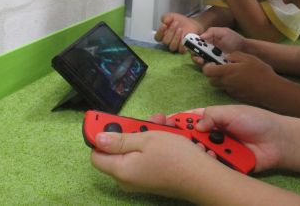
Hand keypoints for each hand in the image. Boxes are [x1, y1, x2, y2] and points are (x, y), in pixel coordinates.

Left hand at [90, 130, 227, 198]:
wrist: (202, 177)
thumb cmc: (175, 157)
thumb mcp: (146, 139)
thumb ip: (120, 139)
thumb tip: (98, 139)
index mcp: (120, 170)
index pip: (97, 153)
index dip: (101, 135)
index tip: (109, 121)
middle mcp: (127, 178)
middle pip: (117, 150)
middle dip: (130, 130)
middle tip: (147, 119)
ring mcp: (140, 179)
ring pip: (134, 150)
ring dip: (146, 134)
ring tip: (163, 123)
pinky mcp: (152, 177)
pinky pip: (144, 157)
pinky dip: (153, 144)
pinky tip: (167, 135)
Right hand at [148, 106, 283, 172]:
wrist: (278, 141)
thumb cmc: (256, 120)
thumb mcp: (232, 111)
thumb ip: (212, 115)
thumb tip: (195, 124)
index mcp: (210, 119)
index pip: (187, 120)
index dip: (173, 122)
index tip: (160, 124)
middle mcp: (210, 135)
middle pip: (188, 139)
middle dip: (182, 139)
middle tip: (179, 139)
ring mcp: (217, 152)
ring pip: (198, 154)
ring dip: (198, 150)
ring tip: (203, 147)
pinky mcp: (225, 166)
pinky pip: (212, 166)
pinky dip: (211, 161)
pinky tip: (213, 157)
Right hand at [154, 13, 203, 52]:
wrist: (190, 23)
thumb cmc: (179, 21)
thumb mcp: (171, 16)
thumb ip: (166, 17)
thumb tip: (165, 21)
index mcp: (163, 35)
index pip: (157, 37)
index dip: (160, 32)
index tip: (164, 25)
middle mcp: (168, 42)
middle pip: (165, 41)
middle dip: (171, 31)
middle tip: (176, 23)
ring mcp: (175, 46)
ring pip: (172, 46)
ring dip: (176, 37)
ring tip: (180, 29)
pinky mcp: (183, 48)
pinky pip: (181, 50)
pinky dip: (182, 44)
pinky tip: (185, 36)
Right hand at [191, 27, 244, 66]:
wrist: (245, 49)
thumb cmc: (233, 39)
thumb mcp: (223, 32)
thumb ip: (212, 32)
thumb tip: (200, 37)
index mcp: (206, 41)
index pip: (194, 43)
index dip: (190, 45)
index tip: (191, 47)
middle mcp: (206, 50)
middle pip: (195, 54)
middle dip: (195, 56)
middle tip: (199, 58)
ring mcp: (210, 59)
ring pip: (200, 63)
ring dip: (201, 63)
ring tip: (206, 62)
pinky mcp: (216, 66)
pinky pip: (209, 68)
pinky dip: (210, 68)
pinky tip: (215, 65)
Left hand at [202, 52, 278, 103]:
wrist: (271, 90)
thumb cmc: (260, 71)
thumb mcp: (248, 58)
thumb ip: (234, 56)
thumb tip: (226, 57)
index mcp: (227, 71)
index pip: (207, 71)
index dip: (208, 67)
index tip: (213, 63)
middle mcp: (226, 83)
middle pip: (211, 80)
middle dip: (213, 75)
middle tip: (222, 69)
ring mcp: (231, 91)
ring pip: (219, 86)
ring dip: (221, 81)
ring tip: (232, 75)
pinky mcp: (236, 97)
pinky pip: (228, 90)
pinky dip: (229, 86)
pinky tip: (240, 82)